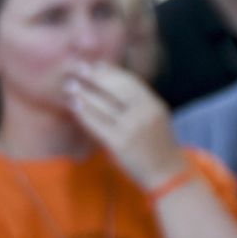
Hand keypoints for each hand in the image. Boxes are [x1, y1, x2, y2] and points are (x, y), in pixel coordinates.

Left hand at [68, 63, 187, 191]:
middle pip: (116, 89)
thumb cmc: (156, 146)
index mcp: (154, 105)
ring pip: (104, 105)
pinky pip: (97, 123)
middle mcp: (145, 113)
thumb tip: (110, 87)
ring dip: (84, 93)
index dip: (112, 72)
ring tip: (70, 86)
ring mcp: (132, 128)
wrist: (166, 173)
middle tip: (77, 68)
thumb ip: (136, 104)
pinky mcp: (119, 143)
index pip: (131, 82)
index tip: (96, 64)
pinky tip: (73, 105)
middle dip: (95, 77)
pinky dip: (83, 112)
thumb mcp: (153, 119)